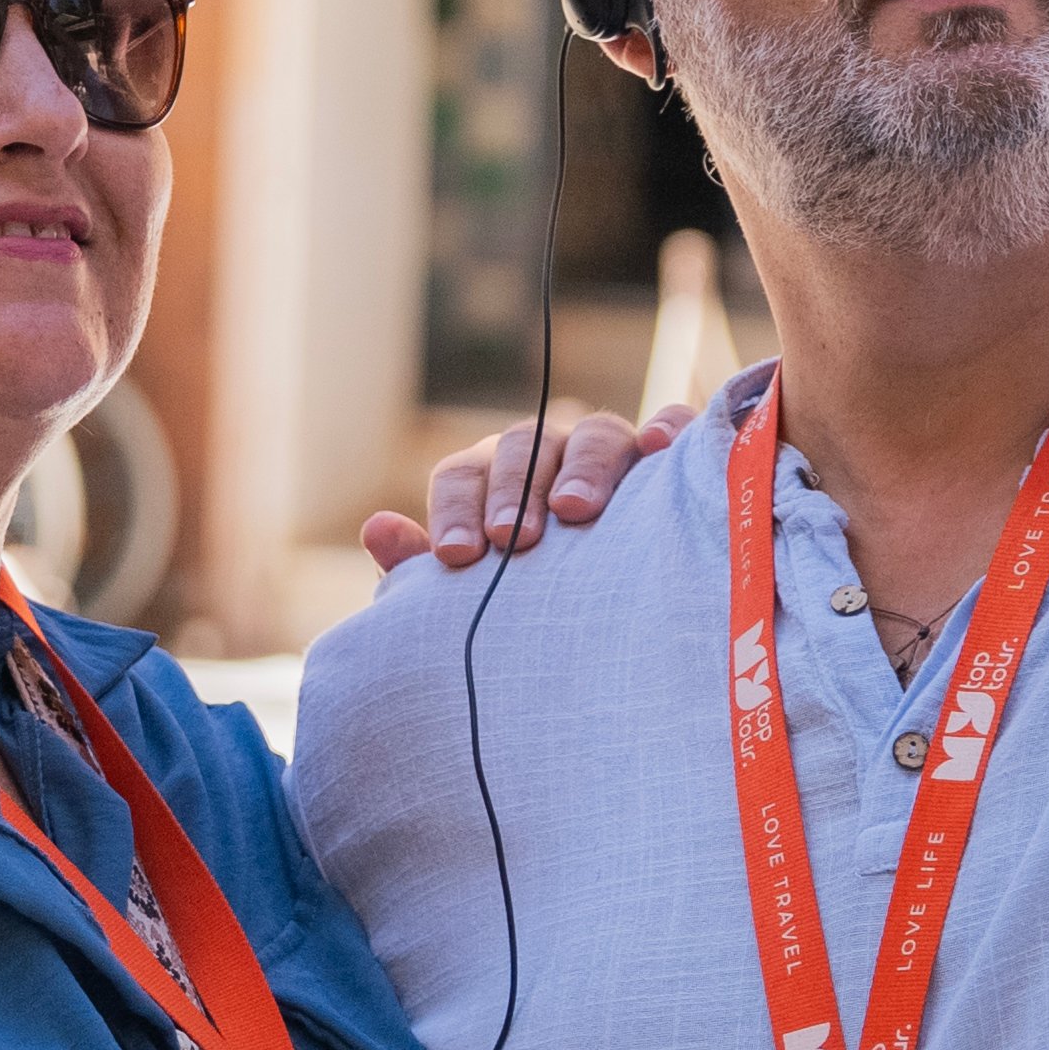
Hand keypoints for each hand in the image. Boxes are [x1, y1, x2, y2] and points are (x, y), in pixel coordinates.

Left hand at [360, 400, 685, 575]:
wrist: (601, 622)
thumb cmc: (524, 604)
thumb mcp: (471, 594)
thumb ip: (422, 567)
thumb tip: (377, 528)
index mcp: (489, 483)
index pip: (462, 476)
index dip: (456, 511)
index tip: (458, 556)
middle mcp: (545, 458)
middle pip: (523, 449)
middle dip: (515, 491)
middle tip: (514, 538)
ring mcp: (606, 453)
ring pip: (594, 435)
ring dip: (583, 468)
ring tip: (575, 510)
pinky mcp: (664, 459)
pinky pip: (671, 427)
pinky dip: (667, 429)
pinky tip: (658, 451)